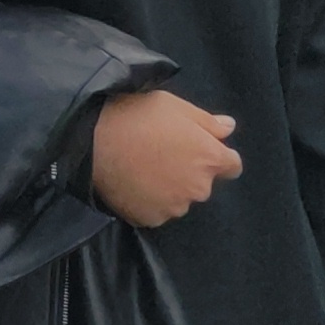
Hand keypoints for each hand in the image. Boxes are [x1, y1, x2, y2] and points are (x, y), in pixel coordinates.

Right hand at [90, 89, 240, 228]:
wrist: (92, 138)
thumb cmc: (136, 114)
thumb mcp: (173, 106)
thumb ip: (206, 121)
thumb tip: (229, 128)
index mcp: (209, 158)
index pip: (232, 165)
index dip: (217, 155)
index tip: (197, 147)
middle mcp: (198, 188)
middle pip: (202, 182)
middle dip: (190, 170)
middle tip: (161, 152)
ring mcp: (174, 207)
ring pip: (179, 198)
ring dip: (170, 187)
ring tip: (143, 167)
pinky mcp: (150, 219)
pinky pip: (156, 210)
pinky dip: (149, 200)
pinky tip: (133, 181)